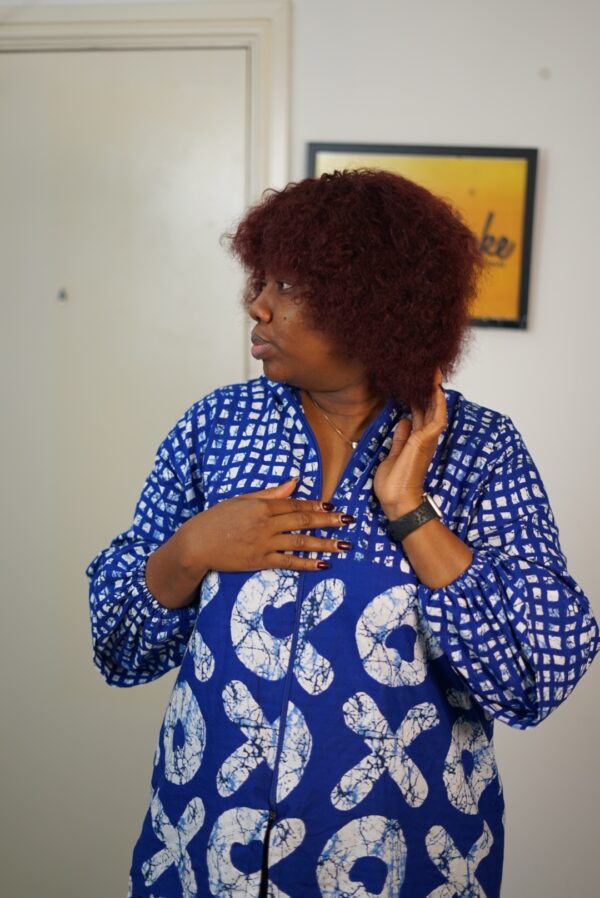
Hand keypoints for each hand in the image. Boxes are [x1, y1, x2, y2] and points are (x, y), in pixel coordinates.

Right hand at [180, 477, 353, 574]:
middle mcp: (266, 524)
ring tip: (344, 545)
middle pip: (303, 520)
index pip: (295, 504)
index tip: (333, 505)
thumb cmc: (216, 519)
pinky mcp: (260, 562)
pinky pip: (288, 562)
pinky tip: (323, 564)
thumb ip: (269, 493)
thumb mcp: (241, 499)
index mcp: (261, 505)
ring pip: (301, 542)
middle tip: (348, 521)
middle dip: (328, 520)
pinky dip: (307, 564)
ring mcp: (264, 544)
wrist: (196, 544)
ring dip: (324, 544)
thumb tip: (294, 482)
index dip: (315, 505)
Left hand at [374, 369, 446, 520]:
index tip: (416, 383)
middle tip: (428, 370)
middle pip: (430, 408)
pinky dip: (437, 402)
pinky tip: (435, 388)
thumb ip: (400, 439)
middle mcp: (424, 438)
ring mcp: (426, 439)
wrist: (397, 501)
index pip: (420, 414)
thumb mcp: (393, 455)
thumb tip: (404, 422)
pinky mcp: (425, 441)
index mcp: (416, 441)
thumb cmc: (393, 484)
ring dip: (435, 390)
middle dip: (428, 389)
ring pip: (435, 409)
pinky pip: (436, 417)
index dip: (419, 398)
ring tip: (433, 372)